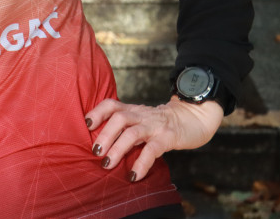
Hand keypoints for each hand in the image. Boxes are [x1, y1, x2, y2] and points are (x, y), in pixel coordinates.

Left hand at [85, 96, 222, 181]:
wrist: (193, 118)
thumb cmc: (161, 124)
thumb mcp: (141, 120)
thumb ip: (125, 127)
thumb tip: (101, 145)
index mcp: (133, 110)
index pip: (111, 104)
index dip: (97, 112)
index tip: (86, 124)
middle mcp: (141, 115)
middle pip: (119, 118)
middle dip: (104, 134)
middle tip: (95, 152)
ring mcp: (155, 126)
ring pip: (133, 133)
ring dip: (117, 148)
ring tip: (107, 164)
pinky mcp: (168, 137)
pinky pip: (153, 150)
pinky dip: (141, 163)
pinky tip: (134, 175)